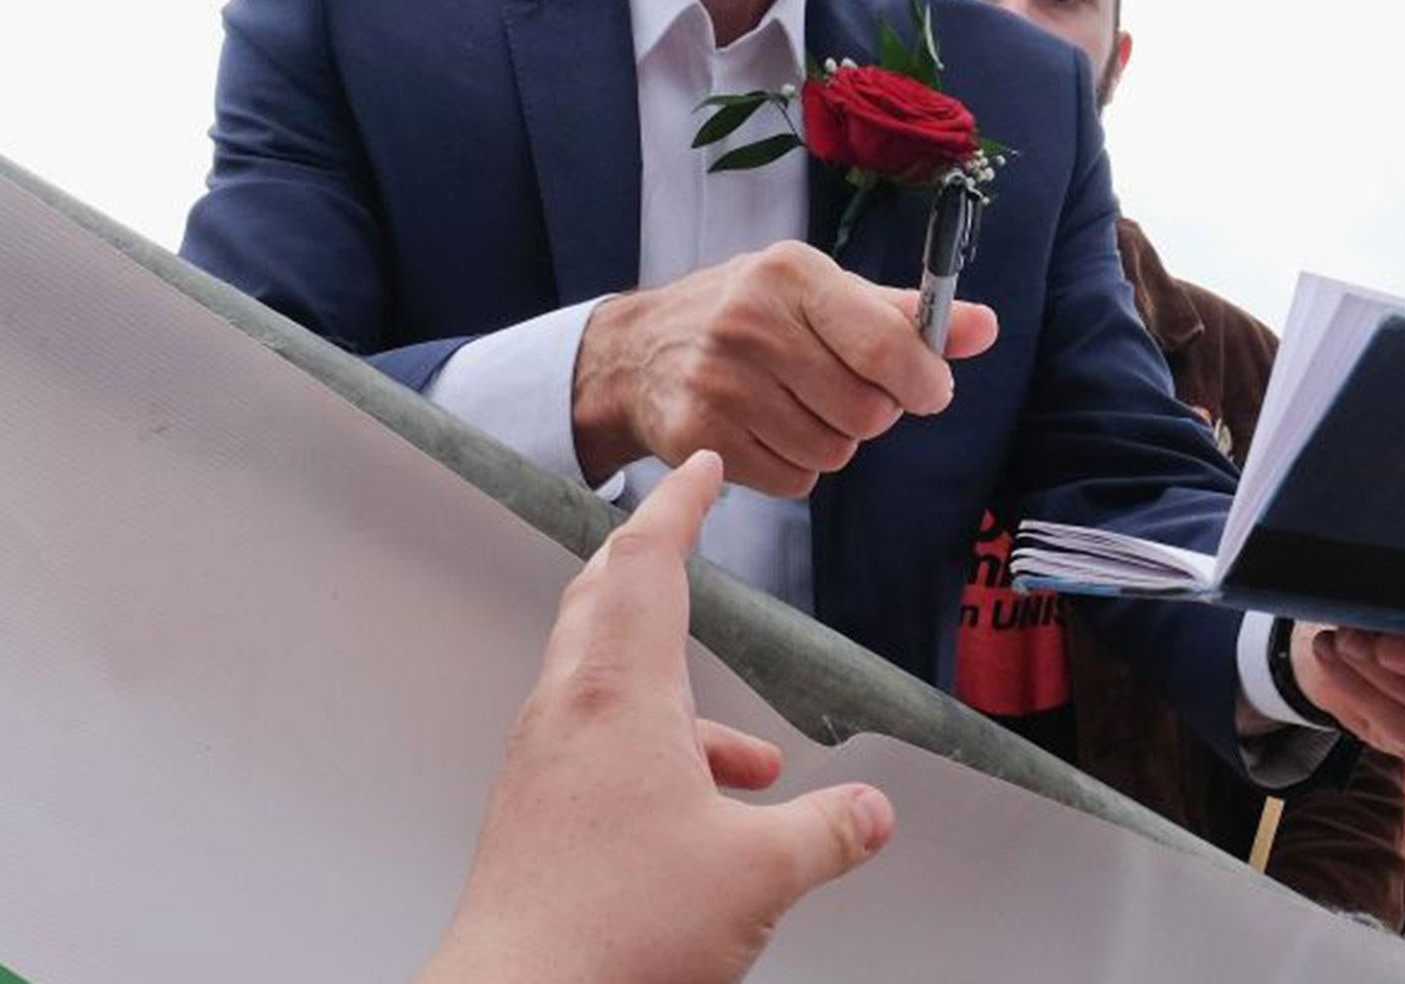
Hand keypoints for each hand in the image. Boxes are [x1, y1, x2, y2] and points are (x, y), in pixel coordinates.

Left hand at [419, 450, 895, 983]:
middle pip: (603, 596)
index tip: (698, 469)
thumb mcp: (758, 873)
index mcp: (620, 694)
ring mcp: (543, 761)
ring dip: (675, 686)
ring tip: (747, 757)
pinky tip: (702, 819)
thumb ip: (826, 831)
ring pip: (604, 678)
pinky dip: (655, 750)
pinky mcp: (535, 810)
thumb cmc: (613, 934)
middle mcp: (569, 711)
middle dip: (650, 559)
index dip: (680, 505)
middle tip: (681, 533)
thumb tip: (869, 812)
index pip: (649, 561)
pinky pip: (598, 743)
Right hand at [572, 240, 997, 493]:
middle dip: (873, 412)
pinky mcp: (698, 436)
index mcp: (791, 273)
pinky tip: (768, 431)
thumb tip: (986, 327)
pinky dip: (795, 467)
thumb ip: (904, 314)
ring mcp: (719, 382)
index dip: (923, 379)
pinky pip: (793, 480)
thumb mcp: (823, 293)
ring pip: (832, 452)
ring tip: (799, 407)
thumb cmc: (752, 314)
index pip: (882, 342)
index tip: (930, 390)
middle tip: (845, 393)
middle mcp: (750, 322)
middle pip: (865, 411)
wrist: (639, 351)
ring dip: (832, 442)